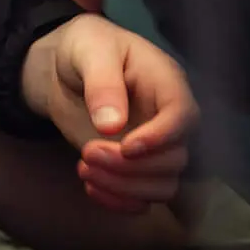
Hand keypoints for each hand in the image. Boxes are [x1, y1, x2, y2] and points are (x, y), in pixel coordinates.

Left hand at [20, 14, 195, 214]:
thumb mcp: (90, 50)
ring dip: (123, 187)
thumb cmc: (86, 48)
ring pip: (162, 185)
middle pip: (174, 159)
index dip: (161, 137)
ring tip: (83, 168)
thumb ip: (102, 83)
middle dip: (132, 166)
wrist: (66, 68)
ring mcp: (154, 148)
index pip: (183, 117)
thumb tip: (111, 126)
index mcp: (167, 84)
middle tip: (88, 153)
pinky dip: (118, 201)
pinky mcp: (135, 168)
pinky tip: (90, 186)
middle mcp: (168, 121)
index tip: (126, 147)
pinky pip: (142, 199)